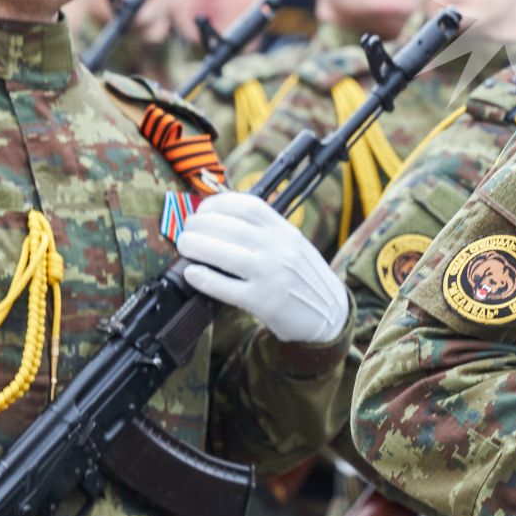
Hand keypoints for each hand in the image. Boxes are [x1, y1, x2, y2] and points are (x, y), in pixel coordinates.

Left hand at [178, 191, 350, 344]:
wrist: (330, 312)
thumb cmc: (304, 277)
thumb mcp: (293, 245)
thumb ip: (265, 232)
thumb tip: (220, 220)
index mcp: (287, 231)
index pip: (248, 205)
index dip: (218, 203)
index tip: (202, 209)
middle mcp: (280, 249)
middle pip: (231, 227)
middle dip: (200, 225)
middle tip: (186, 230)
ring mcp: (273, 275)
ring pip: (226, 254)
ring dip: (196, 247)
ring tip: (184, 246)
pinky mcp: (265, 302)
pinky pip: (228, 288)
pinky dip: (205, 279)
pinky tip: (192, 274)